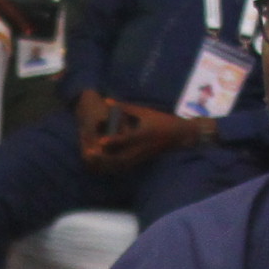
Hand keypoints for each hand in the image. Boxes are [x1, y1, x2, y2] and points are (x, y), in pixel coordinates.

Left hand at [82, 101, 201, 172]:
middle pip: (121, 158)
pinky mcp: (140, 161)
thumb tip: (106, 100)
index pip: (127, 139)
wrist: (179, 135)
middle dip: (105, 158)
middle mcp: (141, 148)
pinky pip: (124, 167)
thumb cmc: (161, 120)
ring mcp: (141, 156)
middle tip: (90, 154)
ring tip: (91, 161)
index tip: (101, 141)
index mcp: (143, 134)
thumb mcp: (144, 111)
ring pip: (121, 165)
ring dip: (105, 164)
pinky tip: (100, 165)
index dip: (114, 140)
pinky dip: (111, 167)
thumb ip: (124, 107)